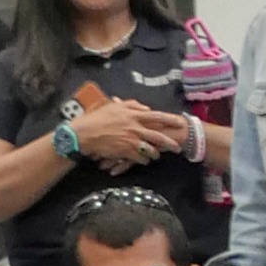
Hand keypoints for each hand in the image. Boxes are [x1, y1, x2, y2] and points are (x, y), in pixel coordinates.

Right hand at [70, 95, 188, 167]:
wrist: (85, 133)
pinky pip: (141, 158)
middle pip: (158, 135)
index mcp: (132, 114)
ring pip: (151, 149)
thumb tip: (145, 108)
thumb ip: (131, 105)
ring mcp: (131, 140)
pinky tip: (144, 160)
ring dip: (155, 153)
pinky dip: (144, 160)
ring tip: (157, 155)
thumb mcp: (114, 106)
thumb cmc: (98, 118)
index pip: (156, 116)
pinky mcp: (126, 152)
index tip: (180, 122)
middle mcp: (134, 127)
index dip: (169, 120)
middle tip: (178, 147)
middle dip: (170, 143)